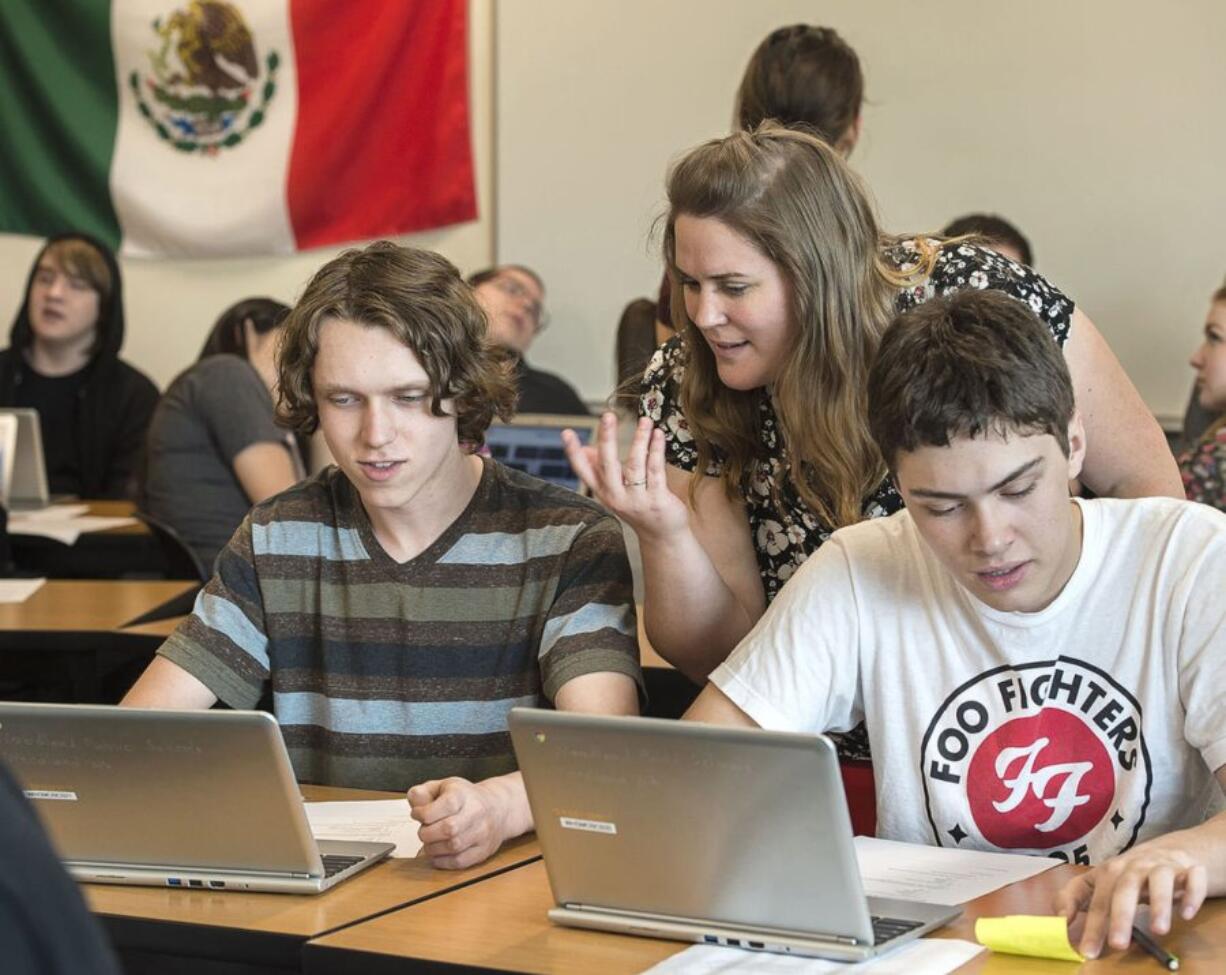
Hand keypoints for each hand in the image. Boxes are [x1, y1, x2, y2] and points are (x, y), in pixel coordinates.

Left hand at [407, 777, 509, 869]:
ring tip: (430, 841)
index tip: (417, 814)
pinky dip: (442, 861)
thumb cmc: (465, 798)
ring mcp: (482, 833)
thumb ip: (424, 792)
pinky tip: (437, 853)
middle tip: (424, 830)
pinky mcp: (483, 851)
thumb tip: (414, 797)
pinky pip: (459, 862)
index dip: (425, 812)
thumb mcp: (444, 787)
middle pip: (449, 828)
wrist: (498, 808)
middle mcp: (476, 813)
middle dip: (427, 833)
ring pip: (453, 846)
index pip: (447, 804)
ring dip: (433, 848)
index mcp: (464, 794)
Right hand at [561, 412, 688, 539]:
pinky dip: (656, 450)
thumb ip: (602, 469)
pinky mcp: (656, 500)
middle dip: (607, 438)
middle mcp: (616, 496)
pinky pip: (655, 470)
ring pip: (635, 464)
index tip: (566, 433)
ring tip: (644, 421)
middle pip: (608, 464)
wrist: (662, 536)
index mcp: (604, 492)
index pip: (583, 470)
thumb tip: (587, 448)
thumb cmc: (639, 508)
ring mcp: (637, 499)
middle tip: (608, 416)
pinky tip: (658, 435)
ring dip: (639, 439)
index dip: (574, 452)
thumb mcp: (616, 490)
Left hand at [1053, 838, 1207, 958]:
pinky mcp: (1187, 870)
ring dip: (1158, 904)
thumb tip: (1059, 918)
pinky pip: (1191, 880)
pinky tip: (1187, 913)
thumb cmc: (1130, 873)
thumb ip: (1077, 898)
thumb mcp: (1101, 882)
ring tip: (1159, 930)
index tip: (1076, 939)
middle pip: (1122, 889)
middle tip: (1117, 944)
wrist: (1171, 852)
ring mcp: (1160, 867)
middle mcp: (1132, 867)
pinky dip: (1191, 894)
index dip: (1081, 916)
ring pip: (1158, 881)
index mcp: (1107, 872)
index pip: (1090, 895)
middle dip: (1119, 917)